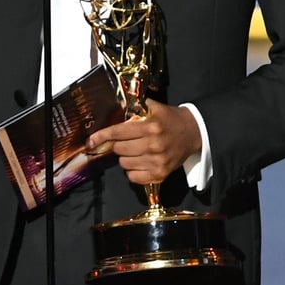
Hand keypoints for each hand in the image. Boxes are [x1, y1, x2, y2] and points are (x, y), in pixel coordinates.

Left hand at [86, 100, 200, 185]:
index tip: (90, 141)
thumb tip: (113, 111)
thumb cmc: (170, 119)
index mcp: (150, 127)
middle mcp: (153, 145)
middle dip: (118, 144)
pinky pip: (133, 177)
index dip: (102, 136)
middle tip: (126, 141)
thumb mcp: (154, 107)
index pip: (118, 132)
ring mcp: (157, 161)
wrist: (194, 132)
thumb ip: (135, 109)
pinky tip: (140, 162)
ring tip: (135, 151)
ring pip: (124, 164)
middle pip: (119, 149)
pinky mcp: (161, 174)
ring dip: (125, 157)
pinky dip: (132, 171)